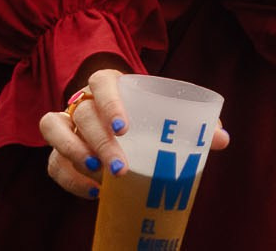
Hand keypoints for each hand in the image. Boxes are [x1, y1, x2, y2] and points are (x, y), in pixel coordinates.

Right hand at [40, 68, 230, 200]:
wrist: (120, 119)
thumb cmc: (147, 113)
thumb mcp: (167, 112)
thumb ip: (195, 123)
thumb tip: (223, 140)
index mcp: (109, 83)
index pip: (102, 82)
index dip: (110, 103)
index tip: (125, 128)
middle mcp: (83, 99)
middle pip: (82, 113)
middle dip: (100, 141)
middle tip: (120, 165)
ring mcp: (67, 122)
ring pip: (54, 129)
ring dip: (72, 151)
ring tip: (98, 174)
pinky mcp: (58, 148)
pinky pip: (52, 162)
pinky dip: (68, 178)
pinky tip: (94, 192)